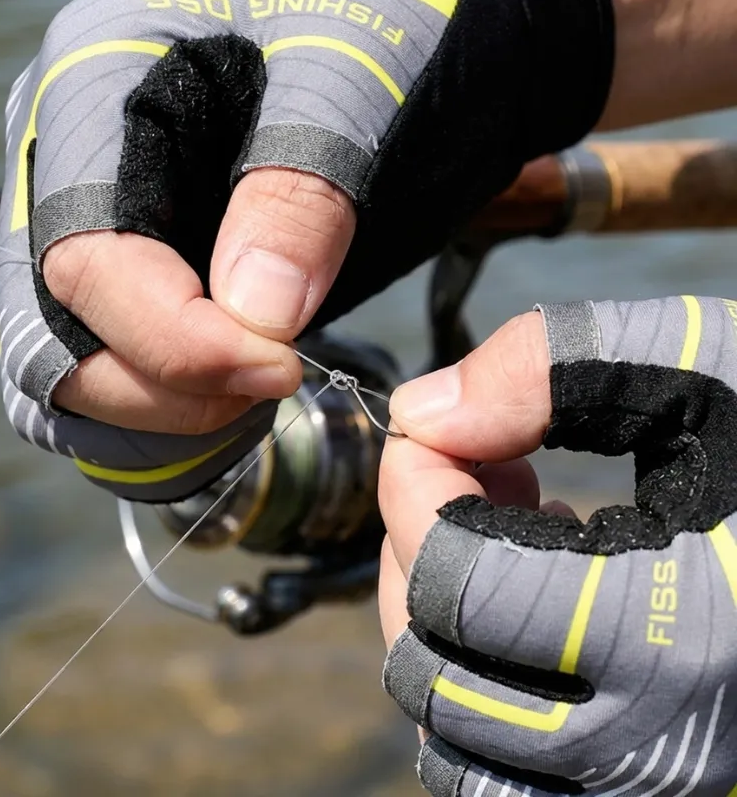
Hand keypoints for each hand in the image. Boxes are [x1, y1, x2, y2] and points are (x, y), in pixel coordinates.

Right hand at [0, 0, 612, 502]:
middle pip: (61, 335)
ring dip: (171, 412)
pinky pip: (117, 379)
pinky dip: (173, 416)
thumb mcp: (351, 77)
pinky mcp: (140, 280)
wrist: (393, 37)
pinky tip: (241, 397)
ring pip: (78, 374)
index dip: (179, 339)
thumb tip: (257, 312)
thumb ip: (300, 189)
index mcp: (97, 93)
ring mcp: (100, 233)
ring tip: (265, 384)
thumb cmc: (374, 22)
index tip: (283, 364)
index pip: (87, 258)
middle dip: (171, 388)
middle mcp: (71, 172)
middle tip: (279, 377)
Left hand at [378, 297, 736, 795]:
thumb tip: (421, 410)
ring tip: (503, 526)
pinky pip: (493, 760)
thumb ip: (551, 367)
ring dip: (439, 612)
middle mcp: (649, 744)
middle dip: (419, 548)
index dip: (413, 489)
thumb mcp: (704, 364)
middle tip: (473, 469)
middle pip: (433, 664)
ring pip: (450, 728)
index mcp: (675, 637)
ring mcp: (642, 777)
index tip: (429, 427)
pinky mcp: (639, 776)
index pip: (459, 583)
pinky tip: (529, 592)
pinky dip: (476, 673)